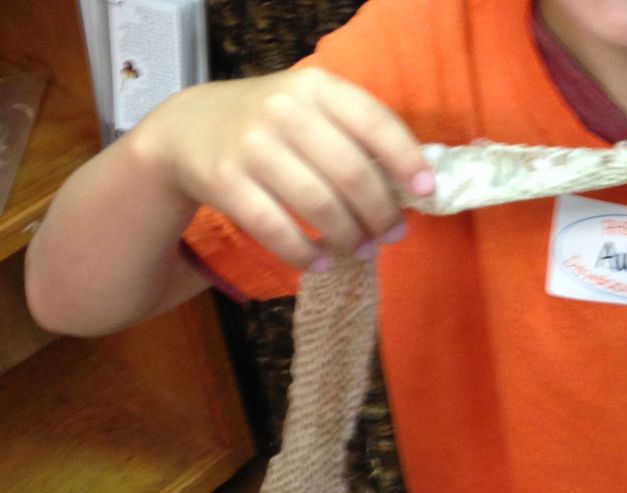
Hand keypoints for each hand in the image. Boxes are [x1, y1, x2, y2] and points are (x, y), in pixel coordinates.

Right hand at [135, 67, 432, 270]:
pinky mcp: (224, 180)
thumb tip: (413, 189)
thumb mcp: (314, 109)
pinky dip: (304, 253)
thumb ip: (357, 137)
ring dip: (348, 237)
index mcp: (318, 87)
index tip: (426, 192)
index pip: (374, 121)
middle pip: (349, 172)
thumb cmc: (275, 125)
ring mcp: (250, 145)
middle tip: (392, 235)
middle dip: (379, 212)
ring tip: (362, 250)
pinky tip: (321, 262)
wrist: (189, 126)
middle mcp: (284, 110)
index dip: (405, 159)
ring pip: (316, 204)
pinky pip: (274, 228)